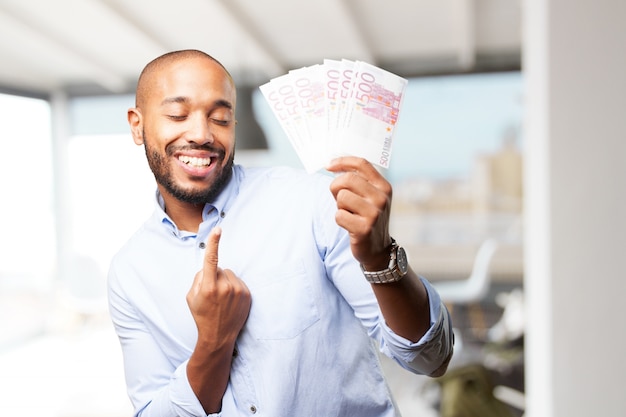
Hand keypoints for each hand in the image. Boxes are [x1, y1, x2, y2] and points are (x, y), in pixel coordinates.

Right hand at [187, 227, 250, 348]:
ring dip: (225, 282)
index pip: (211, 260)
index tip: (218, 230)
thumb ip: (198, 278)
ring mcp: (238, 291)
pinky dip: (233, 288)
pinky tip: (230, 302)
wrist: (219, 336)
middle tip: (212, 294)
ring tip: (222, 299)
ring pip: (230, 275)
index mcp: (208, 287)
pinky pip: (238, 282)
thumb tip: (208, 267)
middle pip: (220, 269)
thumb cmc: (202, 315)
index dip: (214, 243)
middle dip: (215, 276)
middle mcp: (225, 287)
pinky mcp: (247, 294)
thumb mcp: (191, 297)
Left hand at [326, 156, 392, 269]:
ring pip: (342, 197)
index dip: (342, 161)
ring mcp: (374, 213)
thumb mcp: (370, 197)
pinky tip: (350, 225)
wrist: (378, 249)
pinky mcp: (364, 228)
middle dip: (336, 187)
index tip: (328, 165)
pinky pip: (339, 215)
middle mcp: (381, 198)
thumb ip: (358, 181)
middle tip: (337, 198)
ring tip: (349, 213)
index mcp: (383, 186)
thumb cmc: (368, 218)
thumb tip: (333, 165)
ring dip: (339, 206)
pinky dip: (340, 220)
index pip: (362, 164)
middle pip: (348, 179)